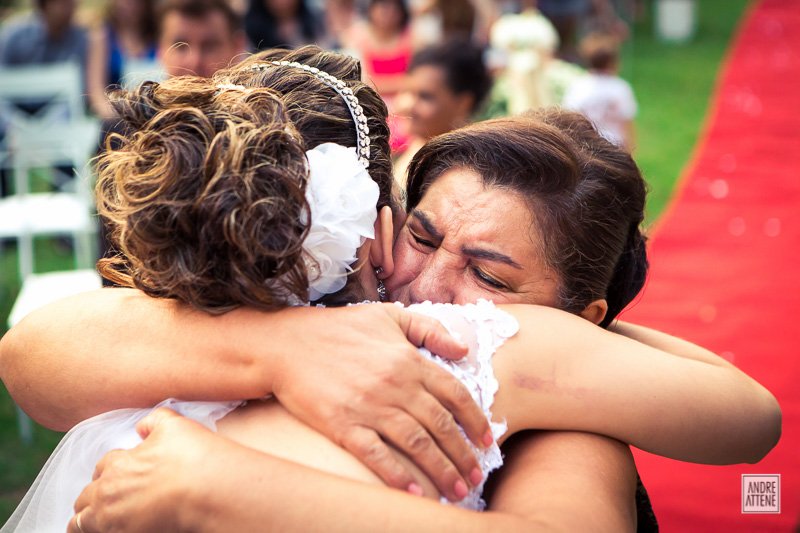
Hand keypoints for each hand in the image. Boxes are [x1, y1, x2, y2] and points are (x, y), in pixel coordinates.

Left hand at [69, 409, 211, 532]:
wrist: (206, 491)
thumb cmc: (192, 457)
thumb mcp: (174, 425)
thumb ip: (154, 421)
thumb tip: (142, 427)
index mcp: (119, 463)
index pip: (102, 466)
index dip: (109, 470)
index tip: (116, 475)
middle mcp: (109, 491)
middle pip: (86, 496)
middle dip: (91, 497)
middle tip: (102, 500)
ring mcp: (112, 518)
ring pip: (80, 522)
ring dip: (85, 520)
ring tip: (89, 523)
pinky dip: (95, 531)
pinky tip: (104, 529)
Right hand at [272, 303, 491, 500]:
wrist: (286, 344)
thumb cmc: (338, 328)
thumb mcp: (387, 315)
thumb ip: (428, 328)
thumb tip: (463, 349)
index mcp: (408, 359)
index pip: (454, 394)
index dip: (475, 420)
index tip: (488, 440)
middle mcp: (395, 384)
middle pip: (440, 425)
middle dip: (463, 454)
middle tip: (476, 476)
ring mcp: (369, 406)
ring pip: (416, 443)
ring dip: (441, 470)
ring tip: (457, 491)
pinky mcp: (343, 425)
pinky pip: (378, 456)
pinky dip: (399, 477)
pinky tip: (415, 493)